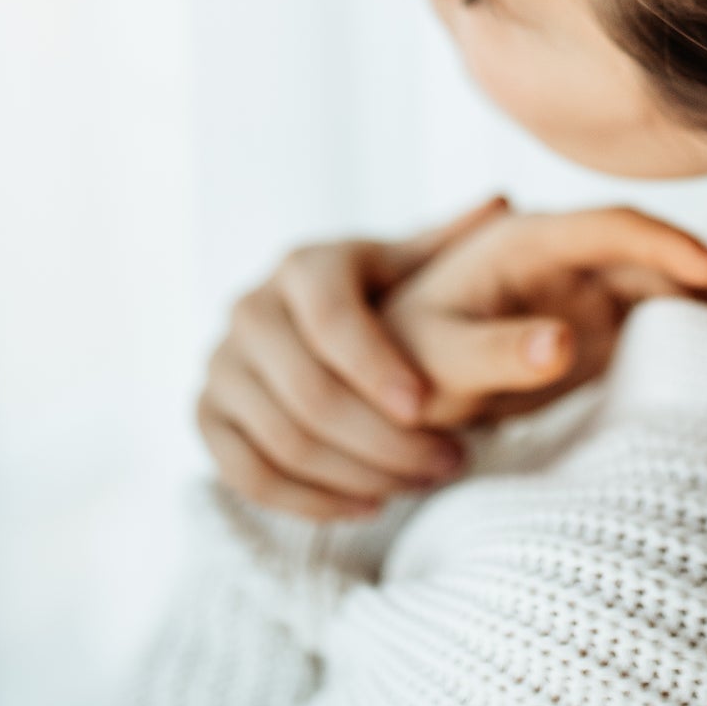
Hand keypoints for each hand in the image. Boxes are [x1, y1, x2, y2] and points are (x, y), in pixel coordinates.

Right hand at [196, 195, 512, 520]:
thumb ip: (450, 242)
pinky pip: (247, 474)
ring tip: (424, 482)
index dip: (376, 365)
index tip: (427, 406)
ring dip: (359, 474)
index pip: (330, 318)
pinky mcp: (205, 415)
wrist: (308, 325)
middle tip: (450, 460)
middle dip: (385, 439)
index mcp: (303, 265)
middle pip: (308, 392)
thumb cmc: (381, 293)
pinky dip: (309, 501)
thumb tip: (501, 200)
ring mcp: (220, 365)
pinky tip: (370, 505)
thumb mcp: (411, 262)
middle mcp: (249, 309)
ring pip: (283, 440)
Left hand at [379, 202, 706, 428]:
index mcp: (526, 244)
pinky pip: (652, 322)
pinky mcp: (593, 331)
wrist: (394, 396)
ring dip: (702, 305)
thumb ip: (496, 352)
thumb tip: (562, 341)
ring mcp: (581, 293)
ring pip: (659, 286)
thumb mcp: (441, 363)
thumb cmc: (404, 369)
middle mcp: (562, 260)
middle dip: (701, 276)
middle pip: (649, 254)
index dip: (668, 242)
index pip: (612, 226)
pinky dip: (689, 332)